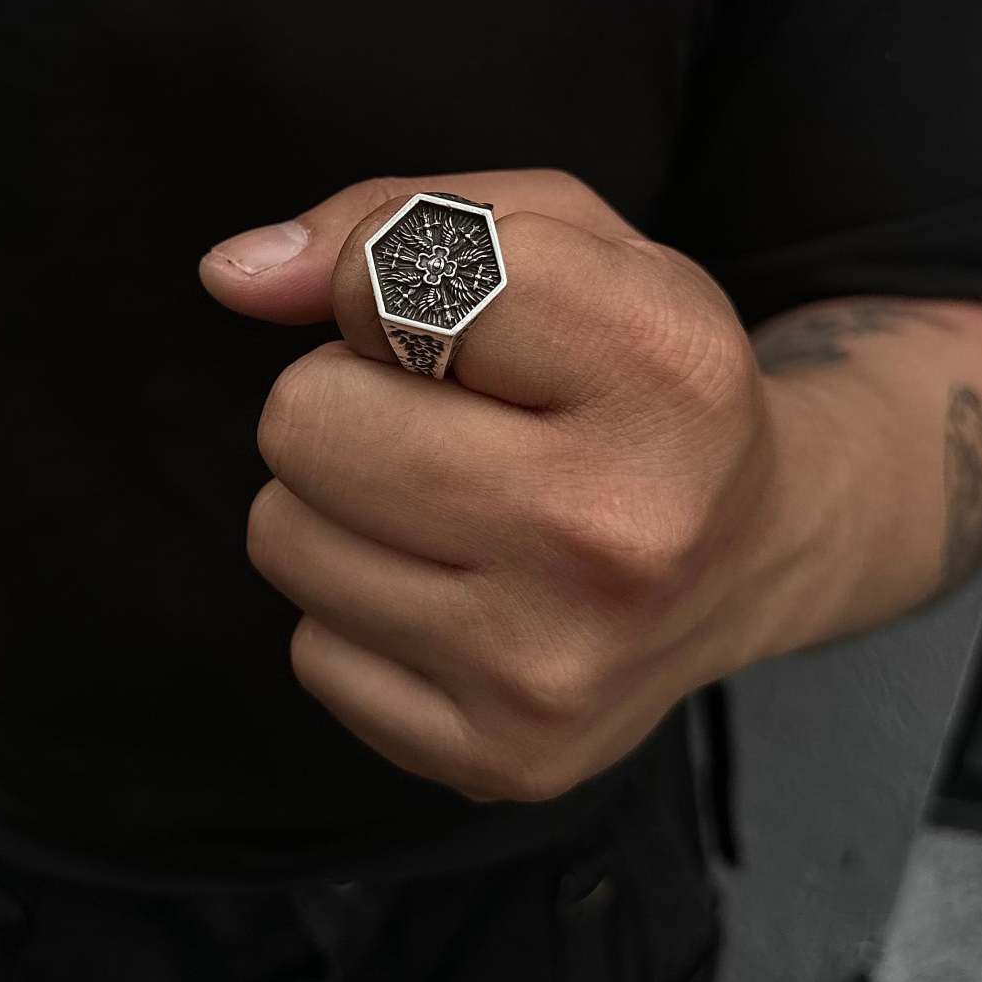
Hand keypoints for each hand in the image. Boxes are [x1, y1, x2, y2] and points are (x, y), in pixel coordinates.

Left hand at [199, 170, 802, 805]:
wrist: (749, 555)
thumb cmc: (630, 369)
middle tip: (444, 420)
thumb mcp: (562, 238)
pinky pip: (308, 650)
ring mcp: (557, 665)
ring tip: (451, 502)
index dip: (387, 281)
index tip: (456, 318)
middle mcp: (621, 533)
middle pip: (305, 421)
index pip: (390, 282)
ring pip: (283, 535)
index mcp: (663, 370)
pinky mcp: (501, 758)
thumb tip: (232, 275)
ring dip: (340, 504)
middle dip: (346, 397)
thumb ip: (392, 222)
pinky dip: (361, 610)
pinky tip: (460, 589)